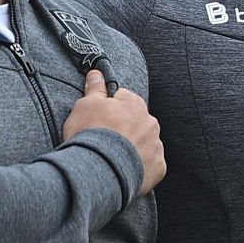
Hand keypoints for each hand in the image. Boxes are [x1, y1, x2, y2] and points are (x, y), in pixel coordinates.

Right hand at [62, 70, 165, 195]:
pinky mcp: (158, 167)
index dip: (108, 108)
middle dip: (123, 128)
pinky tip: (123, 169)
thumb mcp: (85, 105)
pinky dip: (139, 166)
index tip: (99, 119)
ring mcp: (156, 145)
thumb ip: (94, 89)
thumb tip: (96, 73)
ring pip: (144, 142)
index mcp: (135, 104)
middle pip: (136, 121)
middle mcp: (151, 123)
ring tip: (112, 156)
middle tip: (104, 139)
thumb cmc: (90, 133)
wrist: (100, 169)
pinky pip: (150, 164)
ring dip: (132, 147)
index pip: (123, 99)